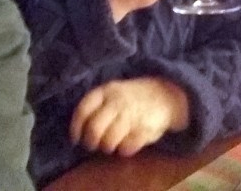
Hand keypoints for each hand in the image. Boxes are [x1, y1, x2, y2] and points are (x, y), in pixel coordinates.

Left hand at [70, 77, 189, 155]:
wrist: (164, 94)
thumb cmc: (130, 97)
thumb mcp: (112, 92)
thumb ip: (96, 106)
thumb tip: (78, 130)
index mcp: (106, 91)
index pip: (84, 110)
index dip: (76, 127)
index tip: (76, 138)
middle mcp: (117, 102)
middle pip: (95, 128)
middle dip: (91, 141)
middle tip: (93, 145)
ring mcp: (132, 115)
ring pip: (109, 140)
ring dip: (107, 146)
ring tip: (110, 145)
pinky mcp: (145, 129)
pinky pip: (127, 147)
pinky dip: (123, 150)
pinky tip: (125, 145)